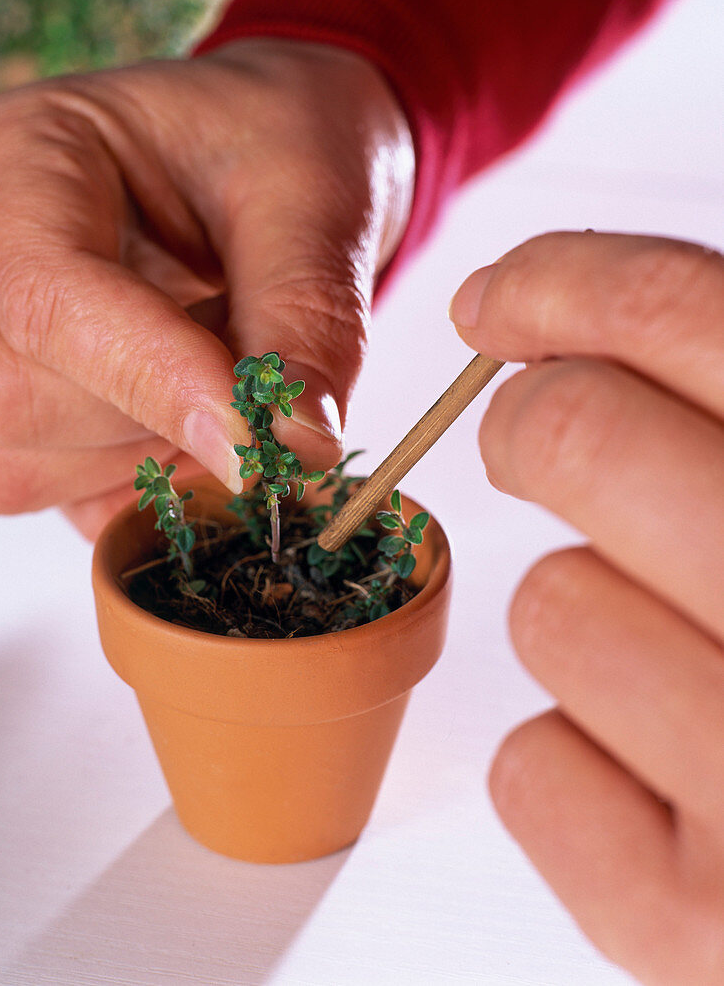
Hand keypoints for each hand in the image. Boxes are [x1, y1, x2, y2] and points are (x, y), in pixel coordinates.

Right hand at [0, 40, 413, 537]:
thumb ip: (308, 319)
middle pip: (9, 396)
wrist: (273, 161)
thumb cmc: (281, 145)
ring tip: (224, 386)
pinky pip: (53, 500)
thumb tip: (298, 446)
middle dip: (151, 419)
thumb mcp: (318, 201)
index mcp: (22, 155)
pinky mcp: (20, 416)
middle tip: (254, 375)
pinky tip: (202, 431)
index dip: (152, 377)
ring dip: (144, 461)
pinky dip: (140, 494)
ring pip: (9, 467)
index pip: (46, 295)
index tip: (258, 429)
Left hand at [450, 232, 723, 983]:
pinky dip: (576, 765)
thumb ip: (720, 423)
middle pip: (573, 435)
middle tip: (536, 442)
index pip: (684, 319)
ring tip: (688, 668)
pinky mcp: (688, 934)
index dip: (568, 284)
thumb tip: (580, 320)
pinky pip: (530, 767)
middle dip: (530, 426)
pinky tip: (671, 788)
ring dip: (591, 617)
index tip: (501, 302)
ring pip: (547, 606)